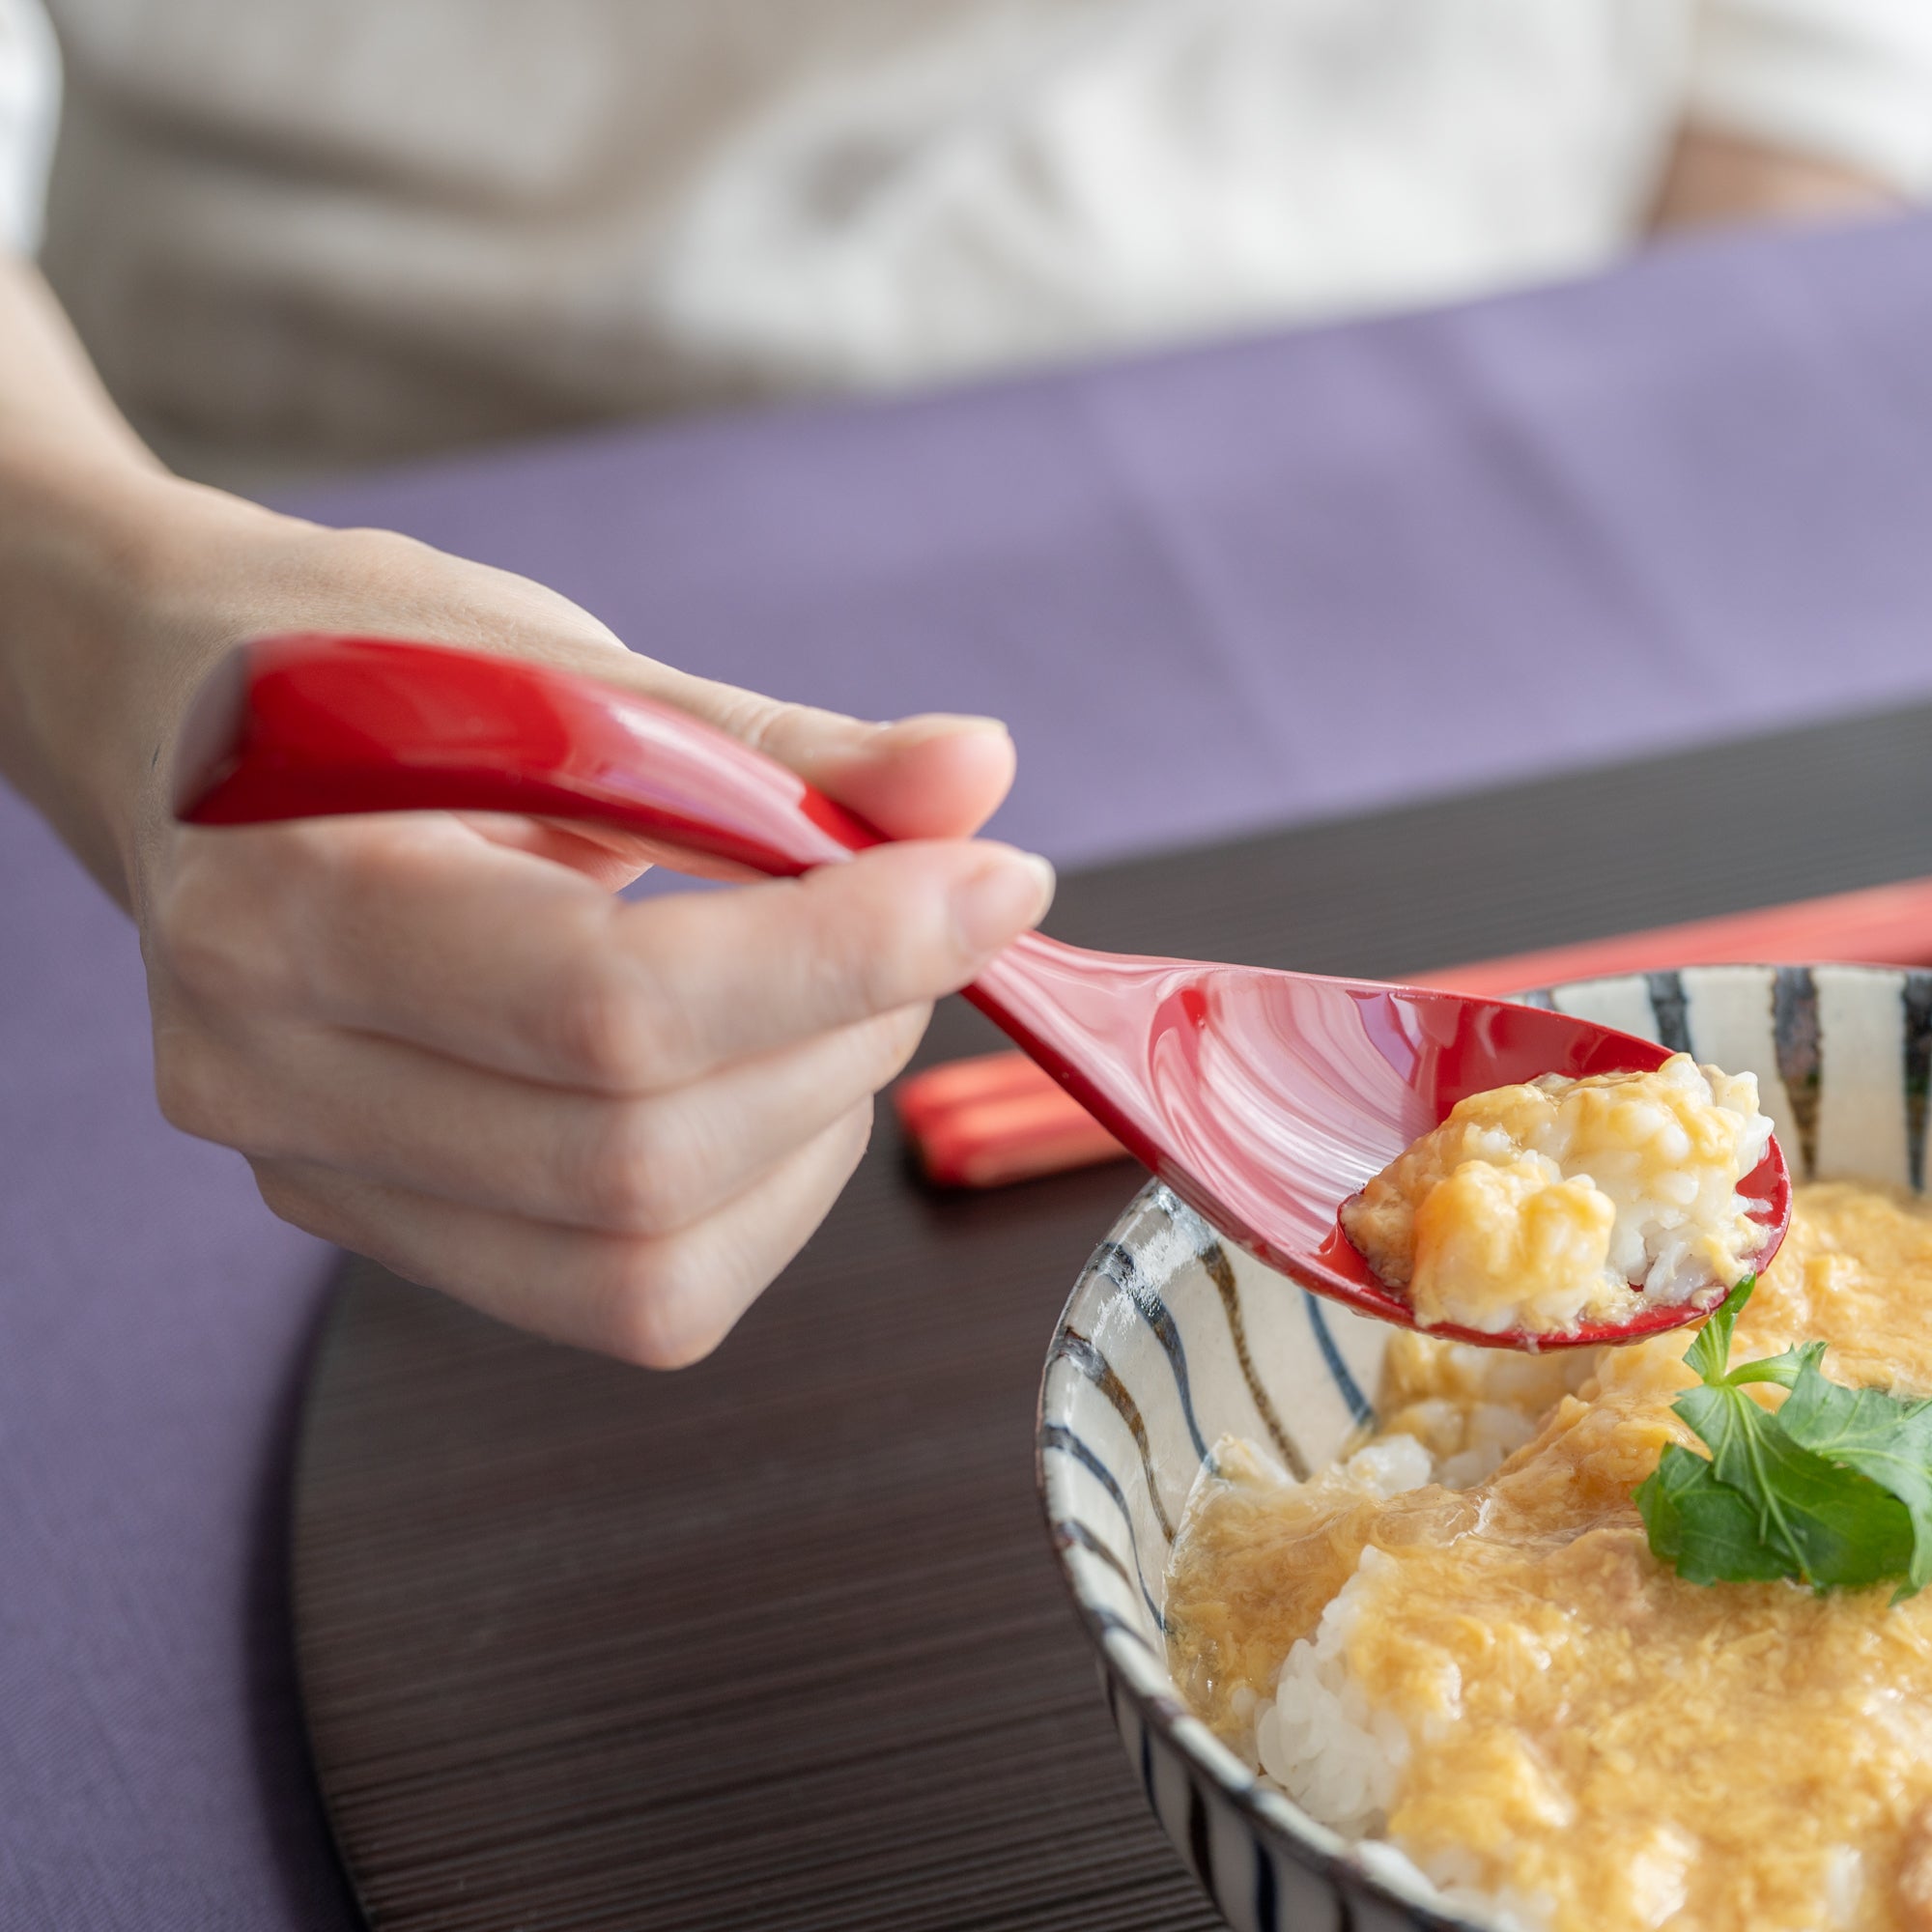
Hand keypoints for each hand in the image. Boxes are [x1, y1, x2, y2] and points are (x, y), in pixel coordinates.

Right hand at [23, 479, 1053, 1365]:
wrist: (183, 721)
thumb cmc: (362, 666)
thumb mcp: (559, 665)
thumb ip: (772, 746)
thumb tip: (976, 775)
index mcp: (291, 898)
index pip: (608, 1003)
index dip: (840, 955)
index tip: (995, 882)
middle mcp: (272, 1074)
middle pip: (638, 1157)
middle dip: (845, 1038)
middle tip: (916, 919)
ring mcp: (319, 1175)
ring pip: (643, 1265)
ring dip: (812, 1133)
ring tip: (831, 992)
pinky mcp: (386, 1226)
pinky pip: (625, 1294)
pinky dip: (755, 1200)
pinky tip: (760, 1078)